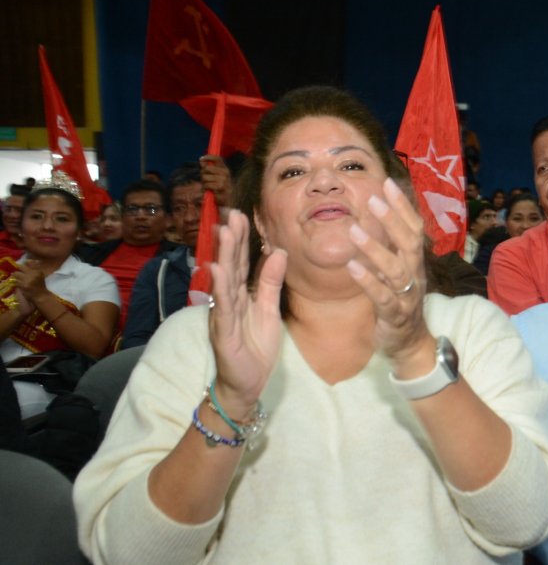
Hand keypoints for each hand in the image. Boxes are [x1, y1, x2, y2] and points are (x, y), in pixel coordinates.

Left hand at [13, 259, 50, 306]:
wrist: (40, 296)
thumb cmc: (40, 285)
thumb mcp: (40, 274)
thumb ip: (35, 267)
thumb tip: (28, 260)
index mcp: (37, 271)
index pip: (28, 262)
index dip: (25, 264)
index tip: (25, 267)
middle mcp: (32, 274)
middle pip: (20, 267)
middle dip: (19, 270)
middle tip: (20, 273)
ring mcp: (27, 280)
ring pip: (16, 274)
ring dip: (17, 277)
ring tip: (20, 279)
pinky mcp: (23, 286)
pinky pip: (16, 281)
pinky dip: (17, 283)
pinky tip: (21, 285)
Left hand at [200, 155, 233, 207]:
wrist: (229, 200)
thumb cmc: (220, 187)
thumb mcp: (216, 176)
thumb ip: (209, 168)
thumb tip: (201, 160)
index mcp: (225, 169)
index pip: (217, 159)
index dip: (208, 157)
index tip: (201, 159)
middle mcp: (225, 173)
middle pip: (207, 168)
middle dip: (203, 174)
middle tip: (206, 180)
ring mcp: (223, 180)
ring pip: (205, 177)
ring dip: (204, 182)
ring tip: (209, 186)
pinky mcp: (220, 187)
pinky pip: (207, 185)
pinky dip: (206, 188)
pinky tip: (210, 191)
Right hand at [208, 210, 286, 417]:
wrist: (247, 383)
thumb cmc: (255, 346)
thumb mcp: (269, 310)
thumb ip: (271, 283)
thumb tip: (277, 252)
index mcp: (240, 294)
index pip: (242, 262)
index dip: (242, 240)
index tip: (243, 215)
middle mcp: (228, 300)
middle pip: (231, 265)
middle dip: (231, 240)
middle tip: (232, 214)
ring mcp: (223, 315)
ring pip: (224, 282)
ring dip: (224, 257)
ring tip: (224, 233)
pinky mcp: (223, 332)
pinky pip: (222, 308)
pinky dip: (220, 289)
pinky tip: (218, 271)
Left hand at [344, 178, 435, 373]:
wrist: (409, 343)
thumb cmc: (399, 301)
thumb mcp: (397, 271)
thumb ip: (390, 246)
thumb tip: (379, 214)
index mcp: (414, 261)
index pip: (414, 228)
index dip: (403, 206)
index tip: (388, 183)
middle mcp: (414, 274)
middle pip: (408, 243)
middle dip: (392, 220)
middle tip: (373, 199)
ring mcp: (407, 295)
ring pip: (395, 269)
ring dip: (375, 248)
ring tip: (354, 231)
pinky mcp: (395, 315)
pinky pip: (382, 297)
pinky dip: (368, 281)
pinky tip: (352, 267)